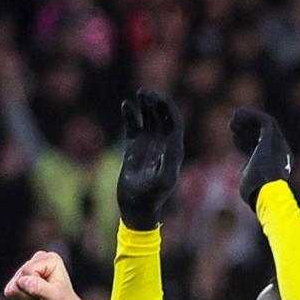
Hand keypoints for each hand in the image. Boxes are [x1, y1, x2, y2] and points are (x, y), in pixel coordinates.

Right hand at [5, 250, 88, 299]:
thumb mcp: (54, 298)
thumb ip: (39, 288)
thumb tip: (22, 281)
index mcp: (50, 259)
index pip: (27, 270)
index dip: (35, 285)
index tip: (49, 292)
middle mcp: (39, 259)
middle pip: (19, 277)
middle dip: (28, 291)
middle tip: (44, 296)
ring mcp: (29, 268)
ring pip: (12, 284)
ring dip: (24, 295)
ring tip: (39, 297)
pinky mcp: (22, 278)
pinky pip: (9, 290)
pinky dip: (19, 297)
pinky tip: (32, 297)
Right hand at [118, 90, 181, 227]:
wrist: (136, 207)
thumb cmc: (151, 197)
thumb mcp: (162, 181)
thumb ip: (168, 163)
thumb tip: (171, 145)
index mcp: (174, 150)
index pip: (174, 122)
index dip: (168, 108)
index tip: (159, 97)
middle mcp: (163, 145)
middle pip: (162, 117)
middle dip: (156, 103)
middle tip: (145, 92)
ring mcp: (148, 145)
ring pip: (149, 119)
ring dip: (145, 106)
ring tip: (138, 93)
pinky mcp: (133, 148)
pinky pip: (133, 127)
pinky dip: (130, 116)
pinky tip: (125, 106)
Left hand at [232, 105, 293, 207]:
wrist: (266, 191)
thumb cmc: (256, 192)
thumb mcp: (250, 181)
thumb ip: (249, 173)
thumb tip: (244, 172)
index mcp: (277, 163)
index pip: (262, 146)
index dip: (247, 140)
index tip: (235, 138)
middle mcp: (281, 152)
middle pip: (264, 135)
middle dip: (247, 128)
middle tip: (232, 126)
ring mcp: (279, 144)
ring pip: (266, 125)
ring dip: (249, 119)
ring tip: (234, 119)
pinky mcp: (273, 138)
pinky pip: (265, 120)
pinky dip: (252, 115)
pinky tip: (239, 115)